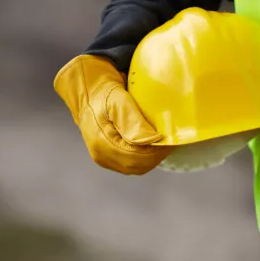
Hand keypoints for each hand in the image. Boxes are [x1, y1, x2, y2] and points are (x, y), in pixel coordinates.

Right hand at [54, 55, 172, 174]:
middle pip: (137, 166)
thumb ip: (134, 122)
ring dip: (151, 158)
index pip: (136, 157)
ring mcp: (103, 158)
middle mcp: (101, 155)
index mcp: (102, 143)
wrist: (88, 93)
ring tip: (163, 144)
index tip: (170, 140)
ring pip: (135, 167)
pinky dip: (144, 157)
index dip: (156, 151)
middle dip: (156, 156)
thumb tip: (153, 140)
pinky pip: (130, 163)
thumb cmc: (103, 93)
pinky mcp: (108, 157)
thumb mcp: (119, 101)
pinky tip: (152, 146)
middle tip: (171, 142)